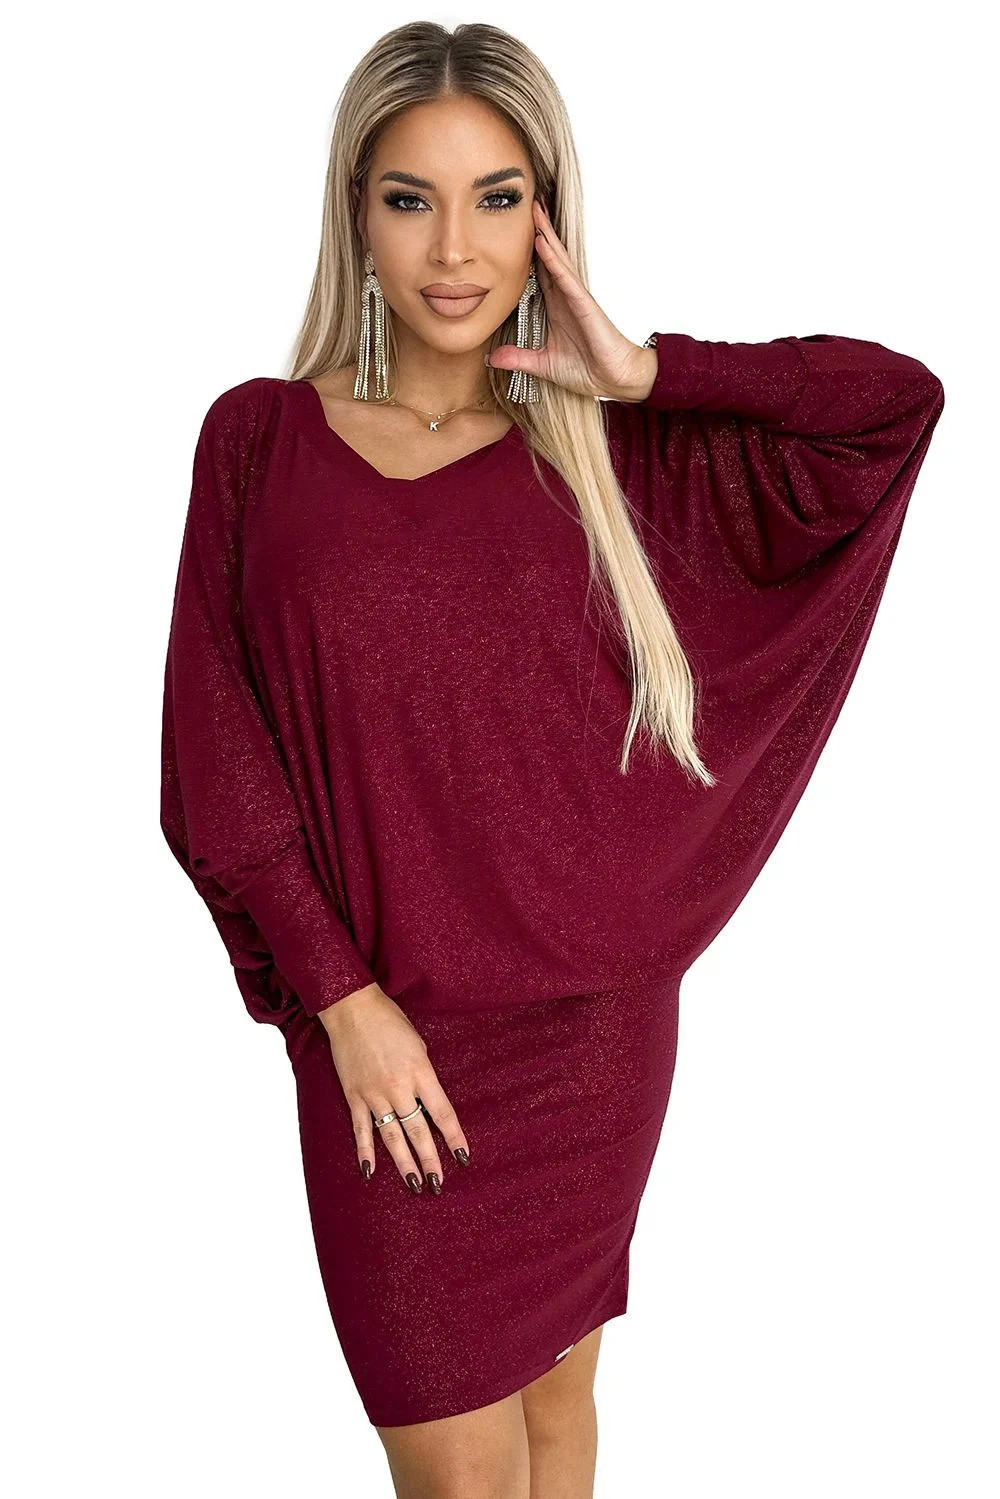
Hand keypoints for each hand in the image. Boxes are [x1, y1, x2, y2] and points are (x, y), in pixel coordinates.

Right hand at [318, 985, 470, 1192]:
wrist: (352, 1009)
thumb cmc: (389, 1021)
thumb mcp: (419, 1045)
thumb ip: (424, 1075)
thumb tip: (426, 1099)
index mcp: (420, 1072)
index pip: (442, 1113)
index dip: (454, 1137)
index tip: (463, 1157)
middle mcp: (398, 1087)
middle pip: (418, 1131)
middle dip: (430, 1159)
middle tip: (438, 1184)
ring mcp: (374, 1094)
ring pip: (391, 1136)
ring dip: (403, 1162)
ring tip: (414, 1184)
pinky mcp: (354, 1095)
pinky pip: (361, 1129)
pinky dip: (365, 1152)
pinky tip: (370, 1172)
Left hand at [486, 198, 656, 402]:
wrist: (614, 380)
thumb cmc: (587, 370)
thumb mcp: (543, 364)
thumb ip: (518, 359)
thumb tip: (492, 359)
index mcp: (556, 307)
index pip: (539, 272)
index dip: (527, 252)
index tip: (514, 231)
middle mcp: (565, 296)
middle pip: (549, 257)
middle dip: (538, 231)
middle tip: (527, 204)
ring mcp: (576, 297)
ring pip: (558, 259)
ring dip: (545, 235)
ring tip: (535, 210)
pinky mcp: (585, 304)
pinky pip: (566, 278)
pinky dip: (554, 260)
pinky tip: (542, 243)